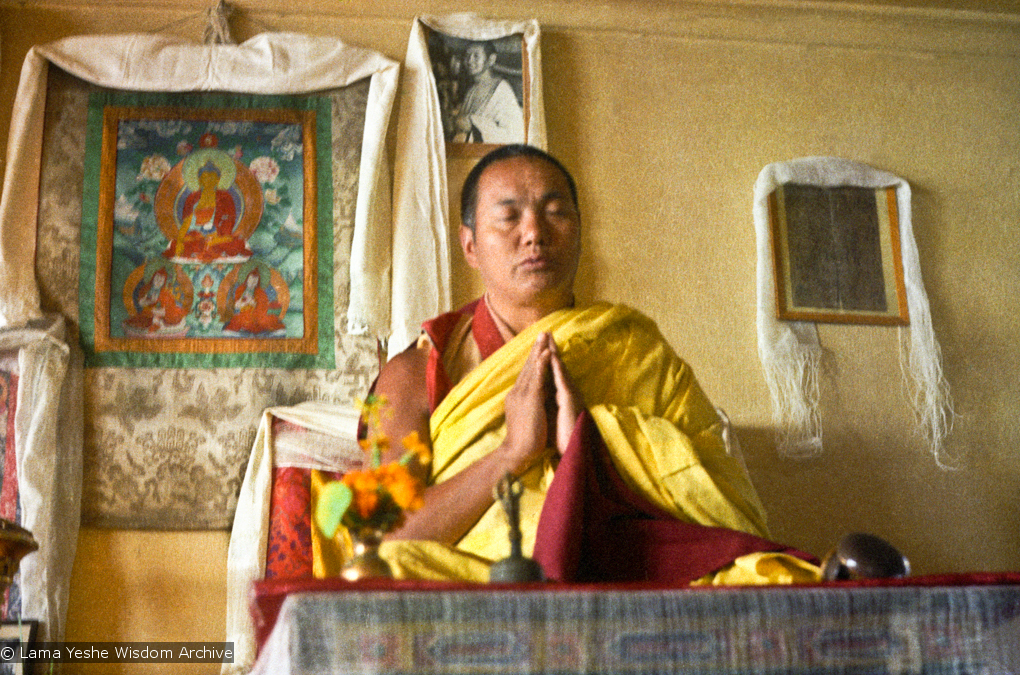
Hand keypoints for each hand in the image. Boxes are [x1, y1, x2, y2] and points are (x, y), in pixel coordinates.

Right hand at [501, 334, 553, 473]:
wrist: (517, 452)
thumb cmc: (524, 439)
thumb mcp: (526, 415)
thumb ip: (530, 403)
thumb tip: (538, 396)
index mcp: (518, 395)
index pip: (527, 373)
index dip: (533, 358)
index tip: (540, 345)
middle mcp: (518, 391)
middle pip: (528, 365)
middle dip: (536, 348)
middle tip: (543, 332)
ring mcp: (523, 394)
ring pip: (532, 367)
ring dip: (539, 350)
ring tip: (545, 336)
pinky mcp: (530, 399)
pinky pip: (537, 378)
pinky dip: (541, 364)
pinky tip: (547, 353)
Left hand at [548, 336, 584, 453]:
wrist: (569, 448)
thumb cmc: (560, 435)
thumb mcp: (550, 412)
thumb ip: (546, 400)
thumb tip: (539, 393)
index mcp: (560, 394)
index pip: (552, 372)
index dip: (546, 357)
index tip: (540, 344)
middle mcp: (566, 391)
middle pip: (557, 366)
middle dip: (550, 349)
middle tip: (546, 332)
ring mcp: (569, 394)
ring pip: (560, 369)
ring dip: (554, 352)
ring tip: (548, 337)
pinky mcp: (569, 399)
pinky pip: (561, 379)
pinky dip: (556, 367)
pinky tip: (551, 356)